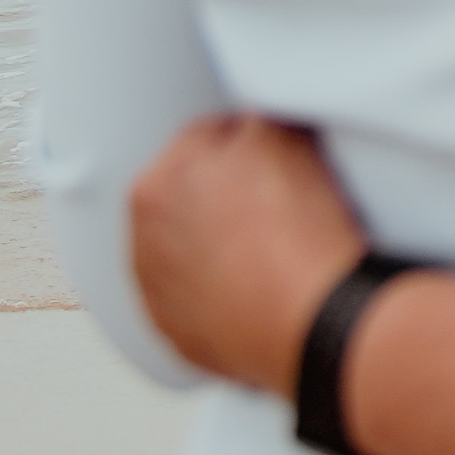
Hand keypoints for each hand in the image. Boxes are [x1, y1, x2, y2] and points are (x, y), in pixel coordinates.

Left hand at [130, 112, 372, 394]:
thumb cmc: (294, 234)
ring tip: (274, 250)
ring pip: (192, 250)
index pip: (204, 141)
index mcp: (155, 185)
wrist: (312, 320)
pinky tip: (263, 287)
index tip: (278, 160)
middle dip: (228, 195)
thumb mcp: (282, 138)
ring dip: (222, 245)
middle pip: (192, 197)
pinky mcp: (179, 337)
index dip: (249, 145)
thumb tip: (247, 118)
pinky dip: (224, 292)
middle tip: (279, 205)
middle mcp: (142, 241)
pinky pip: (199, 301)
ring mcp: (157, 294)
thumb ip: (252, 118)